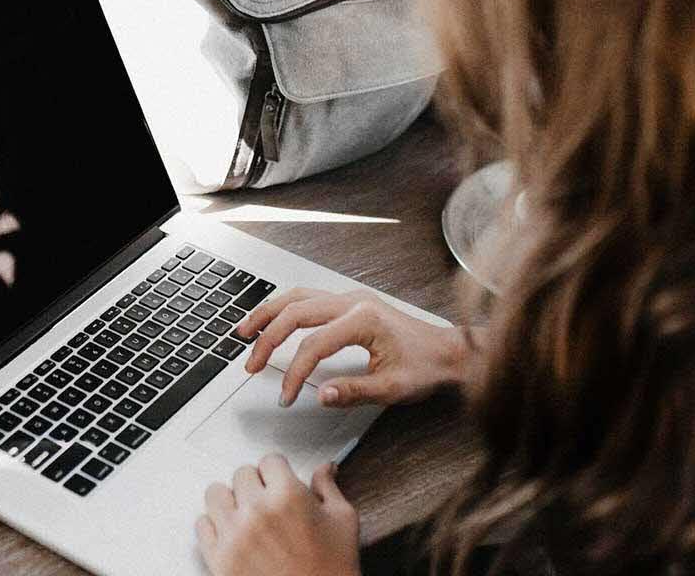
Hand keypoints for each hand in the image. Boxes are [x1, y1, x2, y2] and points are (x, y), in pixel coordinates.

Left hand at [196, 455, 360, 575]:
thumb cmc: (332, 568)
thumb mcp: (342, 521)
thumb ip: (328, 488)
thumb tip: (324, 468)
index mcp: (288, 496)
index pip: (270, 460)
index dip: (278, 471)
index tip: (279, 480)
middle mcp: (257, 510)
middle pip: (241, 474)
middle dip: (256, 484)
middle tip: (267, 501)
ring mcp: (234, 534)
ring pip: (215, 494)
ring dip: (230, 500)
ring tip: (245, 514)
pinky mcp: (219, 557)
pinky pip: (201, 524)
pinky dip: (214, 526)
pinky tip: (232, 533)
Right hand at [237, 288, 470, 407]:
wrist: (449, 352)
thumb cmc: (426, 367)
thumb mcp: (393, 388)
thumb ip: (354, 392)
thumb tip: (321, 395)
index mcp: (363, 319)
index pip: (313, 345)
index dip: (294, 373)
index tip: (286, 396)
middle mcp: (353, 302)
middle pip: (295, 312)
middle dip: (268, 340)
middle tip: (251, 365)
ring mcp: (350, 298)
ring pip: (297, 297)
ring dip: (268, 314)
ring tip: (245, 332)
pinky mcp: (350, 302)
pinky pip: (308, 297)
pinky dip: (284, 308)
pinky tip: (272, 320)